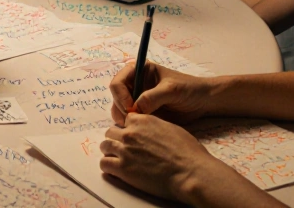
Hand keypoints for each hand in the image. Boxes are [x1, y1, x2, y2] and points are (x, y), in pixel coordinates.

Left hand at [100, 113, 221, 201]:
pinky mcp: (122, 168)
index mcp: (143, 121)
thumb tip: (151, 132)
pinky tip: (115, 170)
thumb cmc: (188, 153)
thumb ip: (155, 127)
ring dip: (110, 151)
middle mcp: (130, 133)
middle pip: (111, 131)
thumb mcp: (172, 129)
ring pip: (105, 146)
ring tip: (118, 159)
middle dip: (116, 139)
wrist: (190, 172)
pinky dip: (108, 166)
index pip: (126, 120)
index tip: (132, 136)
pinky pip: (104, 163)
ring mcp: (125, 150)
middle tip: (124, 148)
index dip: (129, 128)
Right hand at [109, 61, 213, 124]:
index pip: (118, 82)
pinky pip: (129, 118)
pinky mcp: (142, 112)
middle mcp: (135, 84)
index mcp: (139, 71)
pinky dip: (129, 125)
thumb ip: (152, 97)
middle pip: (116, 96)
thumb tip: (135, 109)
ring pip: (119, 109)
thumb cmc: (188, 89)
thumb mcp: (171, 90)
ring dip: (122, 118)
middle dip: (120, 109)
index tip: (131, 109)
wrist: (203, 102)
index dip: (121, 96)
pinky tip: (138, 129)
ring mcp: (137, 98)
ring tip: (133, 126)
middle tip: (131, 121)